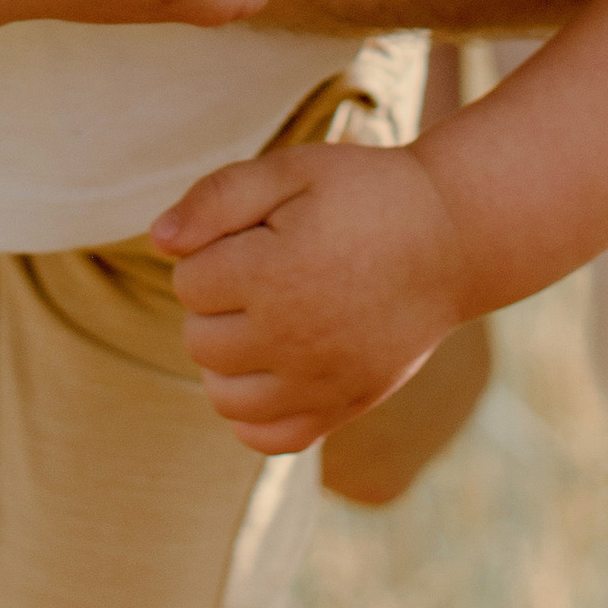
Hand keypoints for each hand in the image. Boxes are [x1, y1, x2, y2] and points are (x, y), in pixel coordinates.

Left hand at [154, 139, 471, 452]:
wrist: (450, 239)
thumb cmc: (365, 194)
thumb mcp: (292, 169)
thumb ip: (217, 198)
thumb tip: (158, 241)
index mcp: (274, 276)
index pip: (188, 281)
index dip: (211, 249)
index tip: (253, 232)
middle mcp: (292, 341)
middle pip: (199, 339)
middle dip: (215, 301)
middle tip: (261, 267)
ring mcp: (319, 384)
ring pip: (222, 396)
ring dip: (225, 357)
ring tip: (262, 316)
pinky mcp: (342, 408)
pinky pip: (268, 438)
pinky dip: (252, 414)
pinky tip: (269, 368)